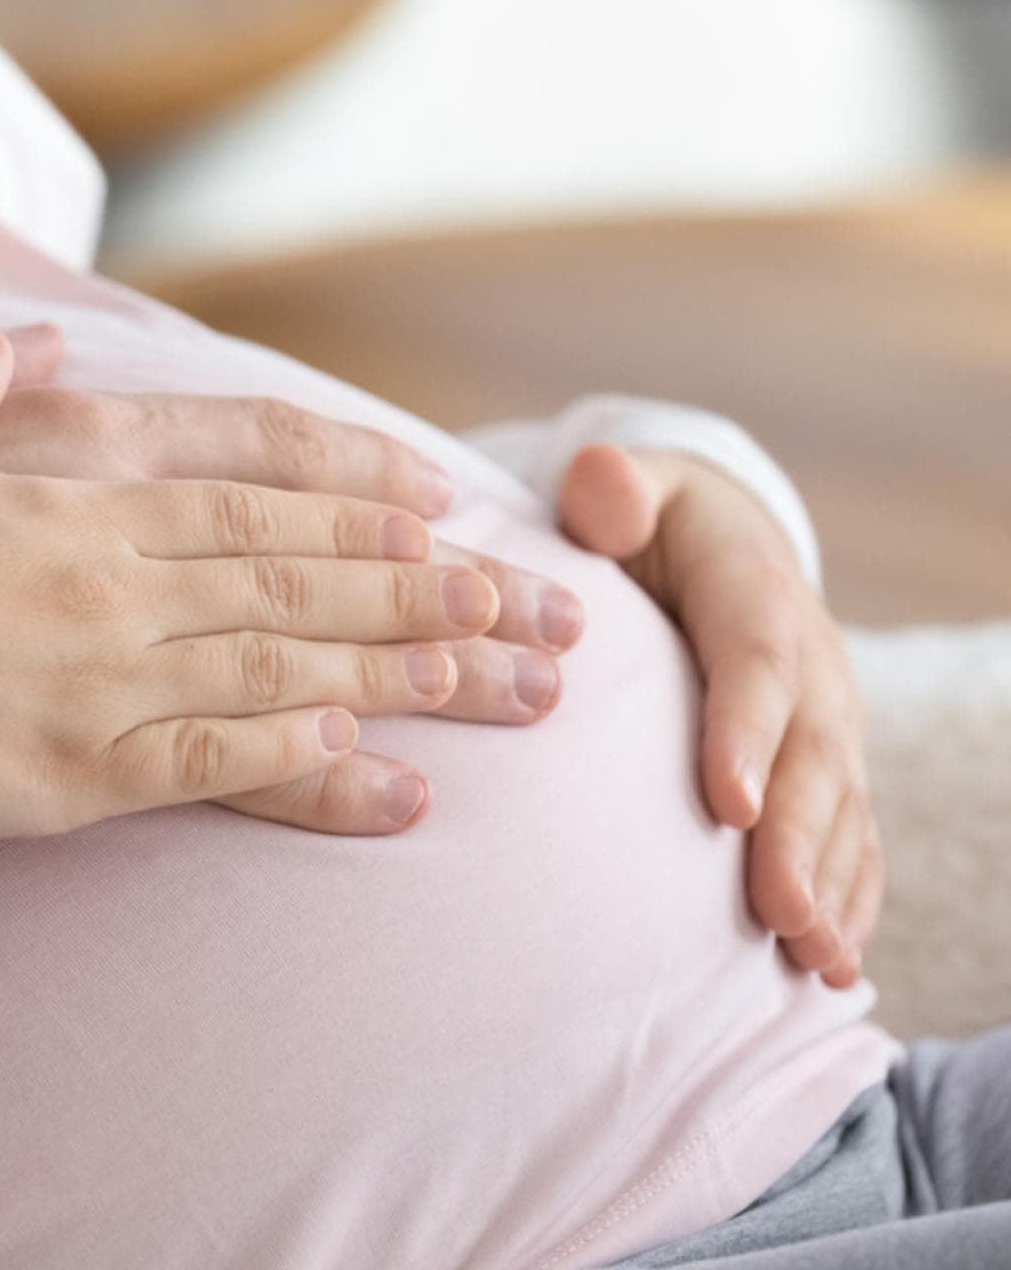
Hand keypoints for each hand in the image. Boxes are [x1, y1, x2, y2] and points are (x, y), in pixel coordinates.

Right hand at [0, 328, 506, 838]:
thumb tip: (39, 353)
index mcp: (68, 490)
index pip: (249, 491)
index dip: (354, 502)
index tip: (441, 511)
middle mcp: (108, 580)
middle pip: (297, 582)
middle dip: (424, 592)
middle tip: (529, 609)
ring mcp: (98, 681)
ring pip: (281, 672)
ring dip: (399, 674)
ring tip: (498, 683)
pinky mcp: (67, 777)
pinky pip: (208, 768)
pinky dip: (298, 765)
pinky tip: (376, 767)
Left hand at [559, 445, 876, 987]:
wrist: (722, 545)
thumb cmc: (650, 526)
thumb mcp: (630, 491)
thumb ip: (613, 490)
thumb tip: (598, 483)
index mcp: (754, 596)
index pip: (755, 664)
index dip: (746, 733)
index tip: (726, 805)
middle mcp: (809, 666)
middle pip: (811, 756)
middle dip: (799, 839)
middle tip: (778, 913)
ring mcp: (827, 723)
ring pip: (841, 810)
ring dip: (831, 886)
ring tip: (814, 960)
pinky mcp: (826, 769)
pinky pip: (849, 837)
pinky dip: (847, 898)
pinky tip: (830, 964)